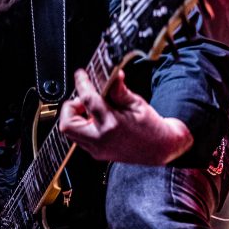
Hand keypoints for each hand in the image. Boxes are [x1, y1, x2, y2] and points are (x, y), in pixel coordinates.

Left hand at [58, 69, 193, 164]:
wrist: (161, 148)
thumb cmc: (152, 128)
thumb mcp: (136, 103)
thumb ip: (119, 90)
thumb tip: (112, 75)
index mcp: (112, 125)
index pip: (88, 100)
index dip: (82, 83)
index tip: (81, 75)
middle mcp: (101, 140)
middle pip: (67, 124)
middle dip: (71, 107)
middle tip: (83, 99)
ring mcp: (98, 149)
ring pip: (71, 133)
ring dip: (76, 117)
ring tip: (91, 109)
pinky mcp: (97, 153)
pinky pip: (79, 138)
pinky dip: (82, 125)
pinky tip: (96, 119)